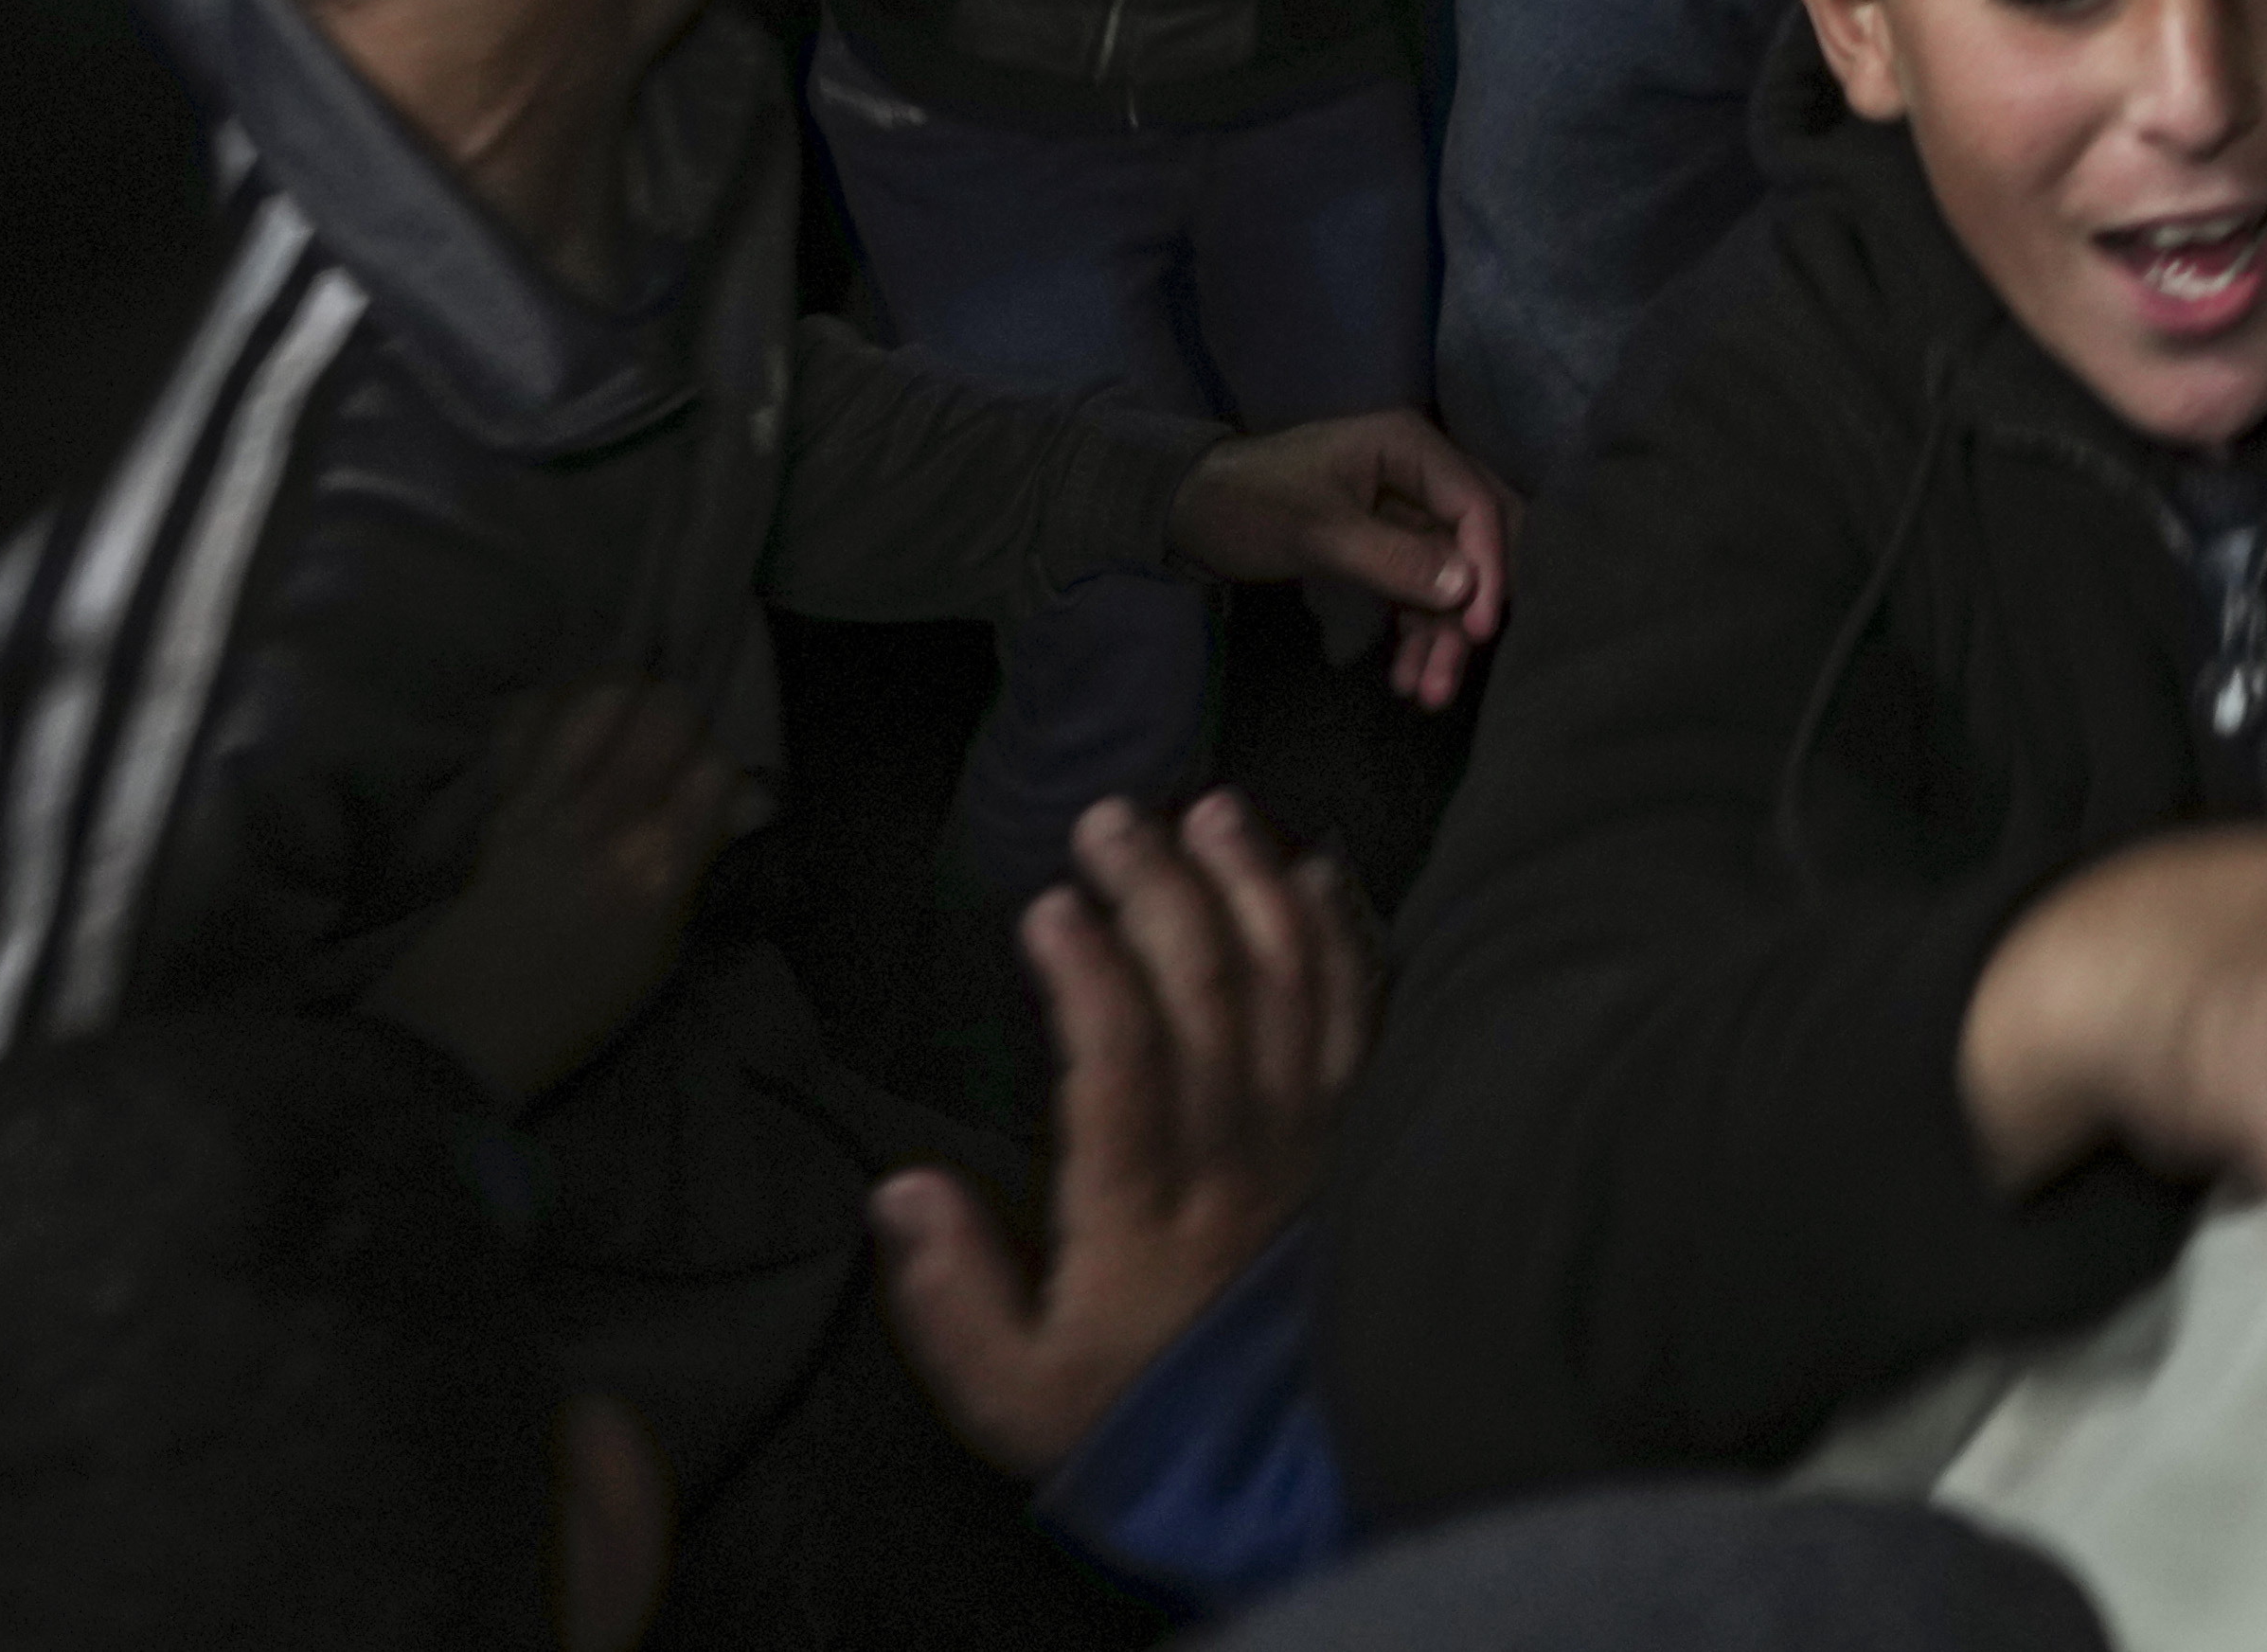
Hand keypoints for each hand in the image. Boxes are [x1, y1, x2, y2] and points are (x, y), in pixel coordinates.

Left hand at [368, 677, 752, 1104]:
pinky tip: (567, 737)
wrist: (464, 1030)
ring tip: (623, 731)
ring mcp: (549, 806)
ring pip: (604, 699)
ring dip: (626, 704)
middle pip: (668, 713)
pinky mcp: (503, 802)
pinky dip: (554, 714)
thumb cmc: (580, 1003)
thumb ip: (701, 864)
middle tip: (673, 754)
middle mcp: (607, 825)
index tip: (716, 798)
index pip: (717, 770)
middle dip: (684, 724)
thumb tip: (749, 802)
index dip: (725, 774)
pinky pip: (530, 724)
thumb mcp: (664, 948)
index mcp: (658, 872)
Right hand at [872, 794, 1377, 1478]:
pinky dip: (1348, 932)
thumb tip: (896, 1192)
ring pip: (1297, 983)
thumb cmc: (1130, 1410)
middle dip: (1163, 889)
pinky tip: (1320, 869)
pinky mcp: (1362, 1130)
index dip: (1091, 977)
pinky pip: (1369, 1013)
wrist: (1274, 1457)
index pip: (1125, 1066)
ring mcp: (1314, 1136)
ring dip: (1256, 884)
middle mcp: (1241, 1155)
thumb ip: (950, 1296)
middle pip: (1212, 993)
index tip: (1048, 906)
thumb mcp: (1011, 1391)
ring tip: (1213, 809)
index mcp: (1147, 1209)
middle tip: (1112, 816)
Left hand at [1166, 411, 1511, 706]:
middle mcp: (1421, 476)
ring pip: (1450, 577)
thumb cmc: (1249, 504)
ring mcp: (1407, 513)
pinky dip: (1417, 632)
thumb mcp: (1317, 531)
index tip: (1480, 631)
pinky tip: (1409, 679)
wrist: (1187, 510)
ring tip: (1429, 694)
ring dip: (1443, 634)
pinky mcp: (1389, 548)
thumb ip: (1393, 558)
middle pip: (1475, 544)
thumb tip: (1466, 590)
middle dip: (1470, 610)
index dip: (1488, 568)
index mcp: (1411, 448)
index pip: (1475, 506)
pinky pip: (1419, 592)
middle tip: (1457, 666)